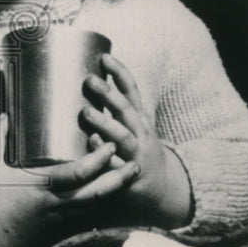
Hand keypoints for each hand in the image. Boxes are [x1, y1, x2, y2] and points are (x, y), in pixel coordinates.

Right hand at [0, 113, 139, 246]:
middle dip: (118, 179)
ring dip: (115, 194)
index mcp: (40, 186)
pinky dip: (103, 210)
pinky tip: (115, 201)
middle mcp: (55, 205)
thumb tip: (7, 111)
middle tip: (135, 163)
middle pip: (95, 194)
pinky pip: (87, 221)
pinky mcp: (59, 233)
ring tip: (130, 178)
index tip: (109, 144)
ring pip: (96, 209)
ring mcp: (59, 222)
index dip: (97, 160)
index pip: (77, 174)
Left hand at [81, 54, 192, 227]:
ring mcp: (136, 155)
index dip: (120, 73)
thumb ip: (114, 108)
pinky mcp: (129, 176)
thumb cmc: (138, 150)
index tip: (104, 57)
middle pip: (126, 111)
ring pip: (121, 137)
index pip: (132, 91)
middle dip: (109, 94)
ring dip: (104, 123)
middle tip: (89, 80)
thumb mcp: (133, 127)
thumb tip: (88, 81)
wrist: (162, 189)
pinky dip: (103, 155)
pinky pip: (114, 165)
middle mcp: (140, 134)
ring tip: (86, 111)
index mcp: (139, 119)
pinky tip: (90, 144)